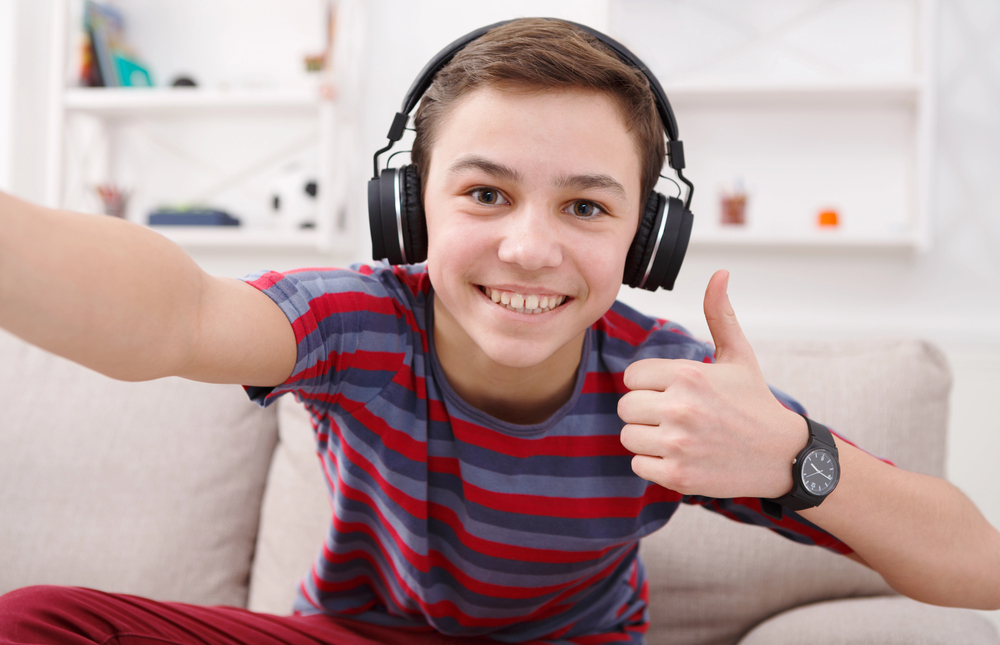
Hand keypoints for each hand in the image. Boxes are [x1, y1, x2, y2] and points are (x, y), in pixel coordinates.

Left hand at [618, 270, 806, 498]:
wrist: (783, 456)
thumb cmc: (755, 403)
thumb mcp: (739, 356)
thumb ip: (720, 315)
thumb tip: (719, 273)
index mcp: (688, 375)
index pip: (632, 376)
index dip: (648, 384)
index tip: (670, 391)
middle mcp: (680, 408)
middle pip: (625, 407)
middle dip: (644, 411)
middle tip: (671, 416)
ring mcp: (679, 444)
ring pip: (628, 436)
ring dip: (646, 438)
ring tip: (675, 436)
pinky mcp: (678, 475)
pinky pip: (638, 465)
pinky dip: (653, 464)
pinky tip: (678, 457)